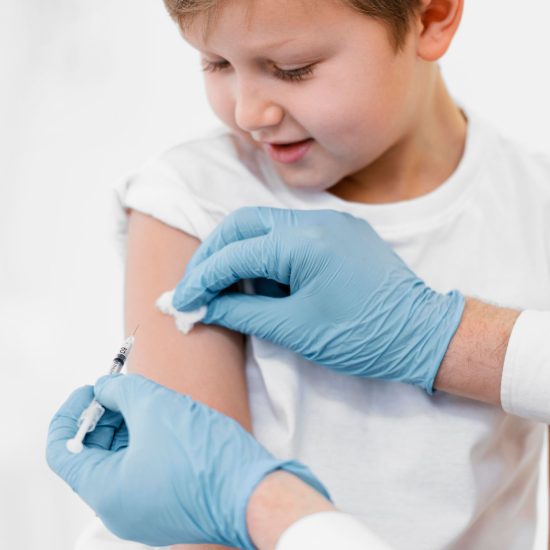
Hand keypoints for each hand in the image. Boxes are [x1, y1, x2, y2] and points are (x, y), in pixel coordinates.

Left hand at [46, 374, 328, 547]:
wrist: (255, 493)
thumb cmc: (205, 458)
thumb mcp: (155, 407)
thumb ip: (120, 391)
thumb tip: (105, 388)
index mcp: (106, 491)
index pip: (63, 450)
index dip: (72, 413)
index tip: (92, 390)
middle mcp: (118, 509)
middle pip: (93, 454)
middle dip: (105, 415)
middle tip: (124, 389)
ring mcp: (143, 511)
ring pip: (120, 461)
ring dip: (128, 427)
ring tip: (151, 402)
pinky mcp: (166, 506)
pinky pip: (142, 471)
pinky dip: (146, 442)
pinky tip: (166, 422)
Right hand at [173, 207, 464, 392]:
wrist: (422, 334)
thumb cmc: (361, 337)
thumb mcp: (294, 329)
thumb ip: (241, 314)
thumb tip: (200, 309)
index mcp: (303, 243)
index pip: (234, 254)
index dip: (201, 280)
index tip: (180, 303)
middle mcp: (314, 221)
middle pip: (243, 224)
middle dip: (214, 256)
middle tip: (197, 288)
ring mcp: (329, 223)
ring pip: (264, 226)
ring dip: (239, 255)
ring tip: (228, 292)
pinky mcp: (338, 232)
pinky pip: (289, 235)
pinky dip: (266, 256)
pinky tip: (262, 284)